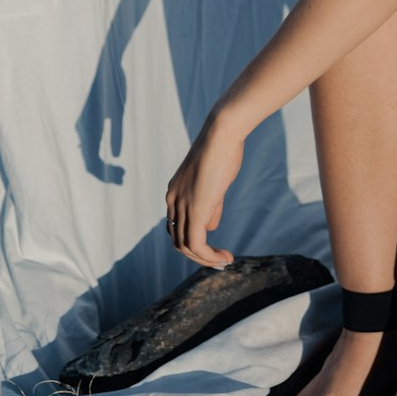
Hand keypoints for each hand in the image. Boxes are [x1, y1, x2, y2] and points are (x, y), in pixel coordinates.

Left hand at [164, 114, 243, 267]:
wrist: (222, 133)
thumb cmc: (222, 150)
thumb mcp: (215, 181)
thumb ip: (211, 204)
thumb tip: (211, 227)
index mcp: (174, 191)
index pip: (176, 225)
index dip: (193, 239)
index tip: (214, 245)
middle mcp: (172, 200)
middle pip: (178, 239)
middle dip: (198, 254)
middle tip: (219, 260)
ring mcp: (181, 206)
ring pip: (185, 245)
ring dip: (204, 259)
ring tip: (224, 262)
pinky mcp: (195, 211)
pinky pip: (197, 244)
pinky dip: (208, 256)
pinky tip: (224, 257)